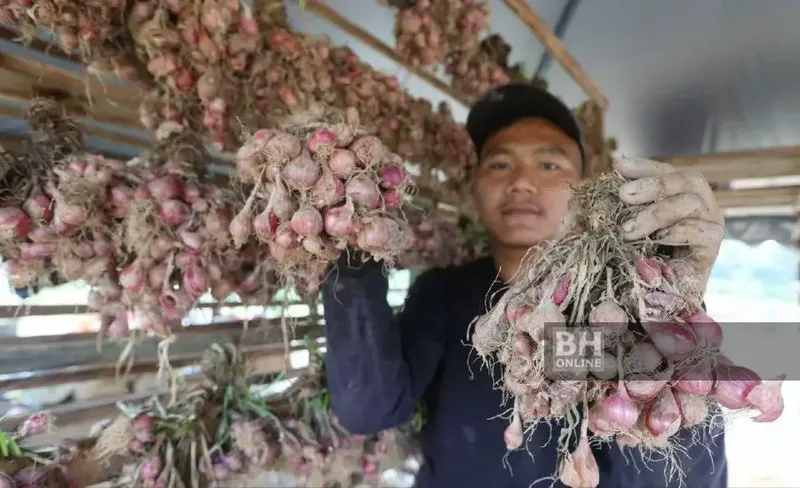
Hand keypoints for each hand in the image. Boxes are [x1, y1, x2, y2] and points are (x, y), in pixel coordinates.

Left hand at [612, 157, 723, 293]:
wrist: (653, 297)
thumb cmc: (634, 257)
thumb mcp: (617, 228)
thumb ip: (612, 208)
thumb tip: (595, 184)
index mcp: (679, 195)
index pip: (666, 170)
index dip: (644, 166)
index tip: (618, 167)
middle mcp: (700, 205)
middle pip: (687, 179)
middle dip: (652, 184)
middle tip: (623, 195)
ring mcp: (709, 225)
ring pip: (691, 202)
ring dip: (656, 213)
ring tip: (628, 230)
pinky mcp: (711, 249)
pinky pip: (700, 231)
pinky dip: (675, 232)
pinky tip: (657, 240)